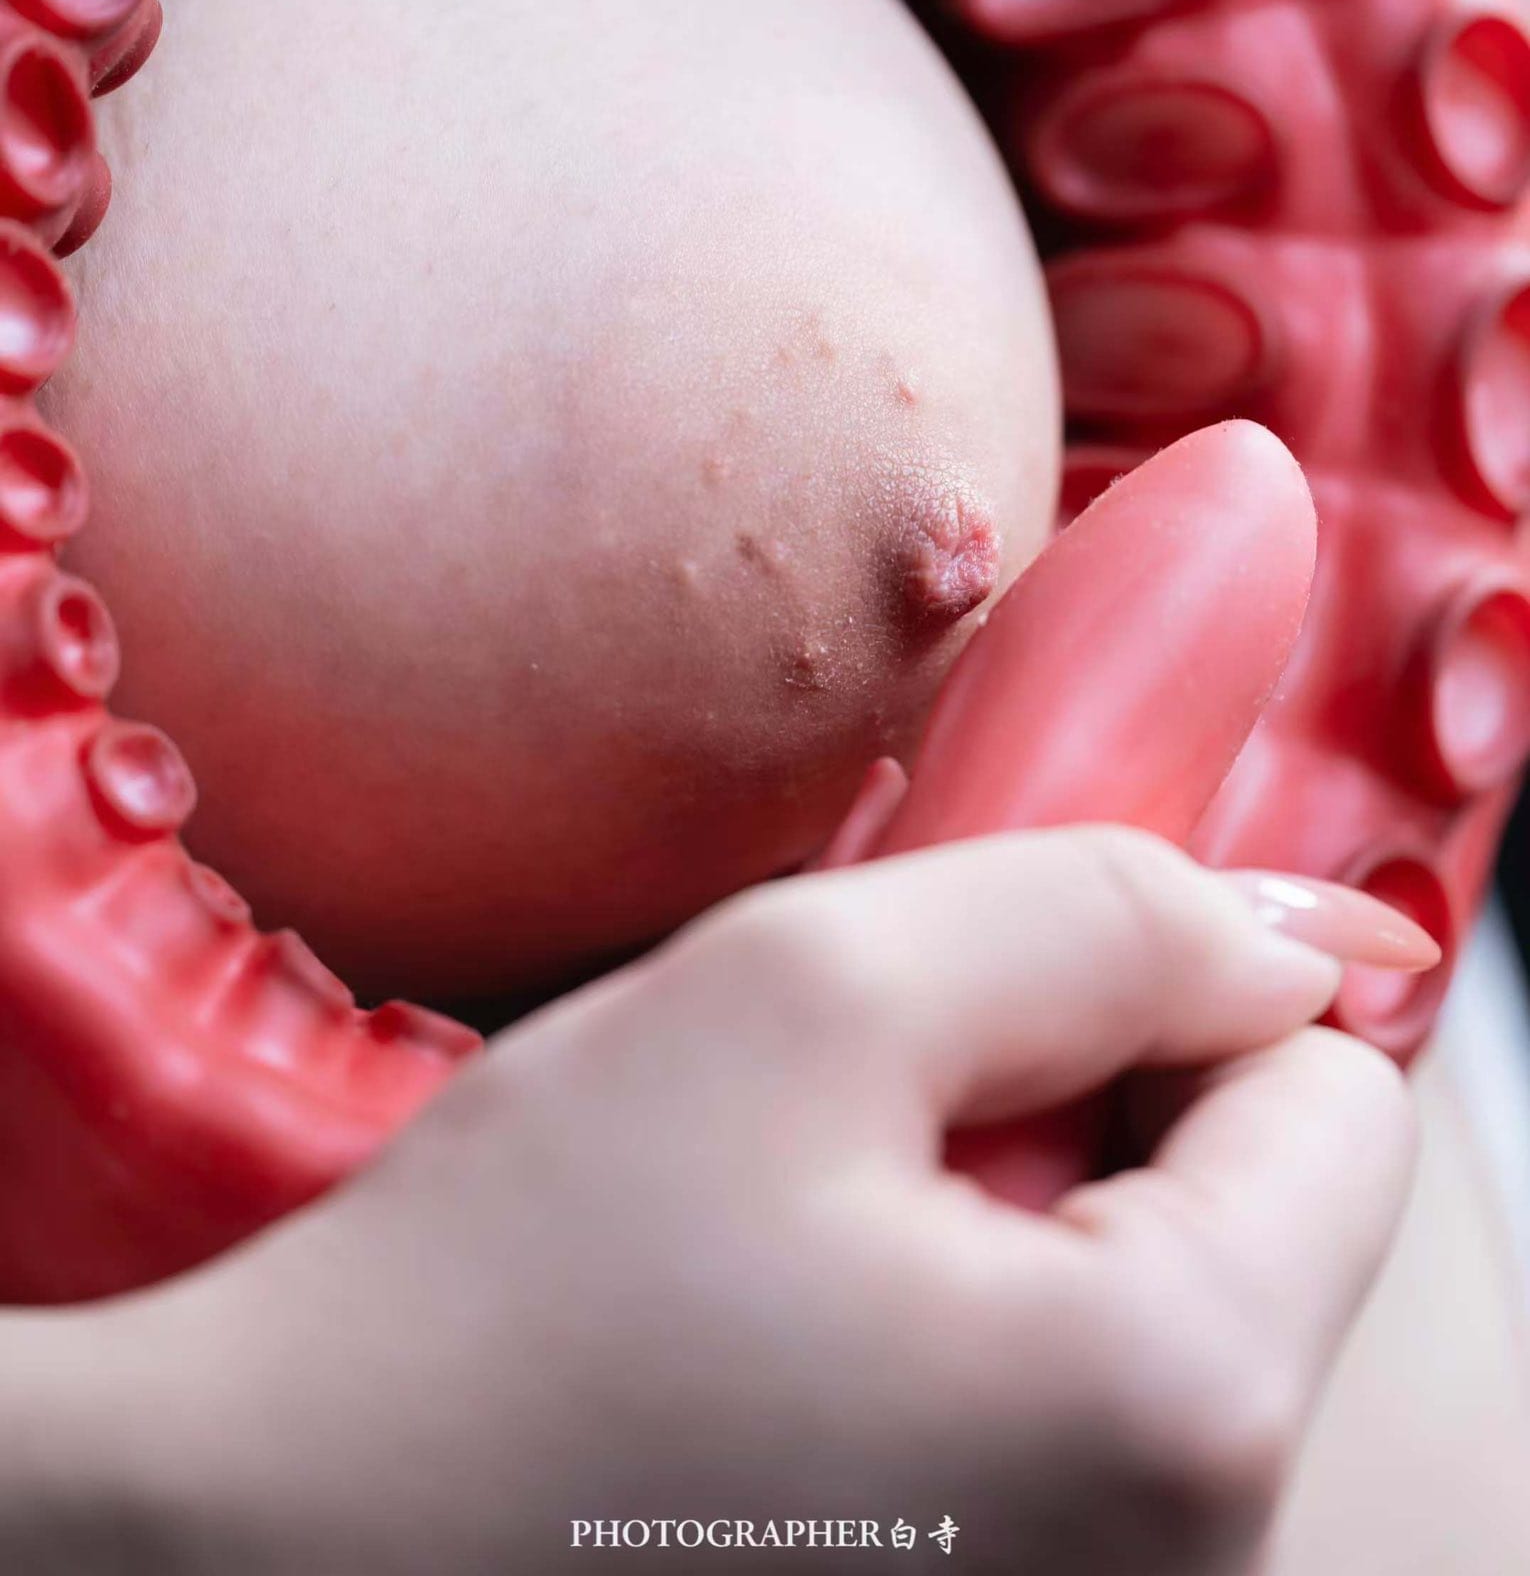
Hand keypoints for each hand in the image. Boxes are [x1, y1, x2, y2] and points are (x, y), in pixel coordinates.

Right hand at [36, 824, 1414, 1575]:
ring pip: (1156, 1310)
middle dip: (1089, 1106)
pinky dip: (967, 1329)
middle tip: (858, 1116)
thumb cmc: (509, 1288)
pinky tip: (791, 1337)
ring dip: (1012, 1211)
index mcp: (1177, 1416)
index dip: (1177, 990)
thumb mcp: (808, 994)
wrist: (282, 1552)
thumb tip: (1294, 937)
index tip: (1001, 990)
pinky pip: (1065, 1421)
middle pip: (1258, 1215)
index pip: (1339, 1099)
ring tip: (797, 1234)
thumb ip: (1097, 913)